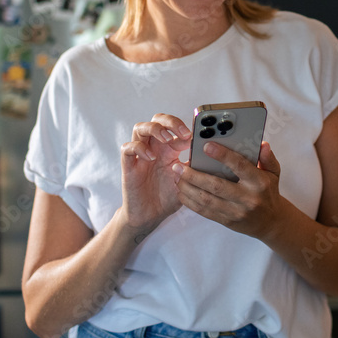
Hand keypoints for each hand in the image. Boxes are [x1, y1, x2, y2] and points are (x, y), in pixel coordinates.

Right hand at [120, 114, 190, 233]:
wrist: (149, 216)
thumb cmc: (167, 197)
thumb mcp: (186, 181)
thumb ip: (194, 167)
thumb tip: (209, 154)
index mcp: (169, 149)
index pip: (174, 127)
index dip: (186, 127)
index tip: (197, 135)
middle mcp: (154, 148)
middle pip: (157, 120)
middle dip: (170, 121)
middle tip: (184, 132)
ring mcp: (140, 155)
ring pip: (140, 128)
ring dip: (155, 129)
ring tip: (167, 139)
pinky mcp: (129, 166)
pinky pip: (127, 148)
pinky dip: (139, 148)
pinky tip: (151, 157)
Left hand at [172, 141, 284, 239]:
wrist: (271, 222)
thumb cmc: (268, 191)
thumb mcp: (273, 172)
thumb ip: (267, 157)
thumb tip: (262, 144)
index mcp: (259, 182)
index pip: (239, 166)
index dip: (222, 156)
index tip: (206, 146)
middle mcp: (247, 198)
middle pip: (216, 186)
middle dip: (194, 175)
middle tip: (179, 165)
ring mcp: (236, 212)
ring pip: (206, 200)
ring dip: (188, 188)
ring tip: (176, 176)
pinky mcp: (227, 221)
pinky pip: (204, 211)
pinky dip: (190, 202)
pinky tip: (181, 191)